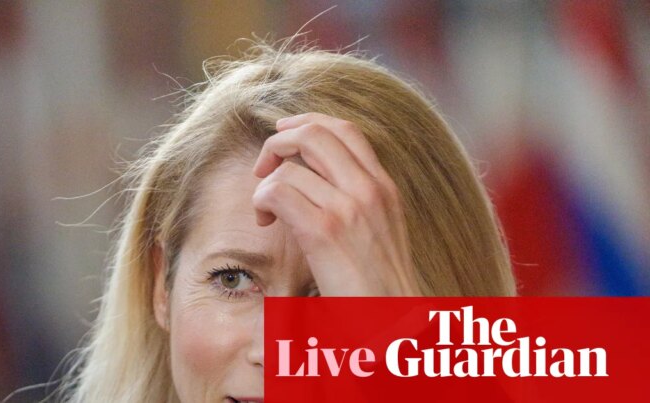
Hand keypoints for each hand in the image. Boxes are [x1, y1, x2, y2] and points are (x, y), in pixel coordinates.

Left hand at [252, 112, 419, 296]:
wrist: (394, 325)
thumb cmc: (379, 288)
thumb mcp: (378, 232)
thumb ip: (355, 200)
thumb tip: (313, 178)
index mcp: (383, 187)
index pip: (344, 129)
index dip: (306, 122)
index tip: (283, 133)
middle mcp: (369, 189)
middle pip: (313, 133)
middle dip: (277, 142)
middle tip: (263, 168)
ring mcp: (349, 207)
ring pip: (290, 163)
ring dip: (265, 182)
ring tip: (266, 210)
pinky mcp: (325, 231)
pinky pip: (277, 191)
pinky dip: (261, 200)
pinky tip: (266, 222)